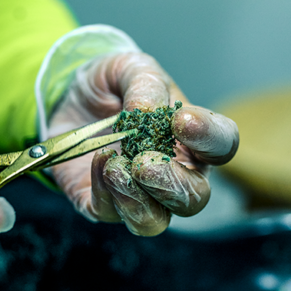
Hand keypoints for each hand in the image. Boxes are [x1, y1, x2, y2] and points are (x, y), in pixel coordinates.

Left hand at [48, 53, 238, 235]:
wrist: (70, 98)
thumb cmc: (114, 85)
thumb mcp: (130, 69)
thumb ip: (145, 84)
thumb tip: (147, 111)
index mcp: (194, 139)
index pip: (221, 146)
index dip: (209, 138)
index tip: (181, 122)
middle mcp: (175, 174)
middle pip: (195, 198)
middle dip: (171, 184)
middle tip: (145, 162)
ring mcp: (140, 195)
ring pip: (155, 221)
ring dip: (136, 199)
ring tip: (115, 167)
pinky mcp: (104, 204)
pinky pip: (110, 213)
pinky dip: (104, 191)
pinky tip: (98, 162)